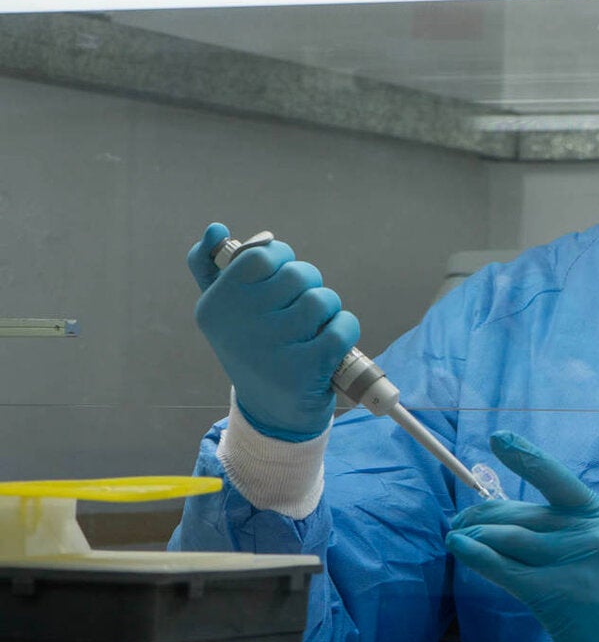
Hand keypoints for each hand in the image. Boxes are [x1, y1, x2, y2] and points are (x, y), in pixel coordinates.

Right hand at [188, 223, 358, 441]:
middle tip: (300, 310)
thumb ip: (212, 268)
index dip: (282, 260)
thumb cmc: (253, 350)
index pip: (262, 255)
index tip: (280, 281)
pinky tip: (331, 345)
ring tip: (313, 330)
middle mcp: (240, 325)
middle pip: (297, 274)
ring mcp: (273, 347)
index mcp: (217, 306)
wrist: (271, 413)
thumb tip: (215, 229)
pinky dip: (344, 330)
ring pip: (322, 299)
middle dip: (308, 286)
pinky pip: (343, 326)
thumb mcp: (224, 312)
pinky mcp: (307, 368)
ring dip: (327, 311)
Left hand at [446, 431, 598, 641]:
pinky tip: (458, 546)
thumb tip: (492, 515)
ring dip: (472, 536)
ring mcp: (571, 561)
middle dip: (481, 515)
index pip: (554, 476)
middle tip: (460, 521)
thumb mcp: (593, 548)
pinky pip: (503, 567)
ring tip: (456, 537)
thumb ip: (552, 529)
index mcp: (597, 513)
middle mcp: (587, 531)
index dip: (523, 455)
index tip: (497, 438)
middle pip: (518, 513)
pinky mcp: (553, 592)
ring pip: (506, 538)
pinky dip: (475, 554)